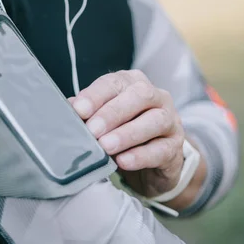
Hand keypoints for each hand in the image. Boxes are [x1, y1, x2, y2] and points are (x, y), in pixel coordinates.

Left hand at [70, 70, 184, 198]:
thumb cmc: (123, 132)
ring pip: (154, 121)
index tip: (79, 110)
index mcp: (133, 83)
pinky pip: (161, 149)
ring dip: (127, 133)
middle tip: (92, 130)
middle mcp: (156, 96)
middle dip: (112, 112)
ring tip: (106, 147)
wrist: (153, 162)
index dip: (96, 95)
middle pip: (139, 96)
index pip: (115, 82)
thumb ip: (88, 113)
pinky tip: (124, 162)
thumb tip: (67, 109)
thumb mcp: (104, 120)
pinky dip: (141, 155)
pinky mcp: (176, 147)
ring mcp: (170, 120)